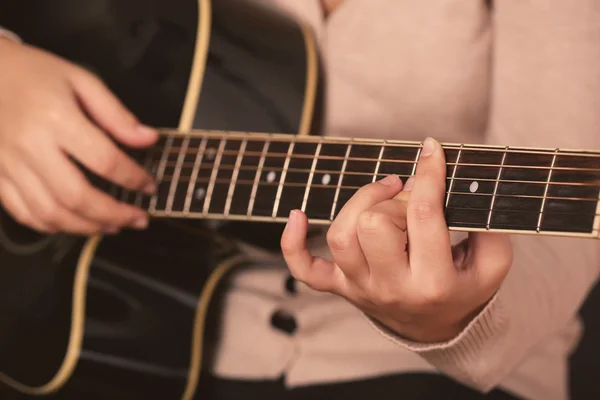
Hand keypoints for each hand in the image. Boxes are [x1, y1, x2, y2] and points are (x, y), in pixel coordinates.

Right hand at [0, 39, 156, 234]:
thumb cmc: (35, 73)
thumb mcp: (81, 80)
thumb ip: (116, 114)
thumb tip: (148, 139)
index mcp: (56, 118)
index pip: (104, 160)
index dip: (133, 178)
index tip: (149, 185)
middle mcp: (30, 146)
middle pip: (76, 196)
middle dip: (114, 214)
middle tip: (138, 219)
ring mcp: (8, 165)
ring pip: (50, 213)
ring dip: (86, 227)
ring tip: (113, 226)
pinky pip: (23, 213)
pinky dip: (52, 226)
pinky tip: (75, 224)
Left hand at [281, 138, 512, 342]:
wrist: (438, 327)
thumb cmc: (464, 287)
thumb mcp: (493, 263)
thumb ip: (488, 226)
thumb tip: (458, 185)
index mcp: (434, 282)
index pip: (423, 214)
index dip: (428, 174)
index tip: (431, 150)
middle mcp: (392, 288)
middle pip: (374, 225)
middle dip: (393, 199)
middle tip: (409, 197)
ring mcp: (361, 289)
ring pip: (341, 236)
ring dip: (359, 204)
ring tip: (382, 195)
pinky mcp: (341, 288)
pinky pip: (305, 270)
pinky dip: (292, 244)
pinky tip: (296, 215)